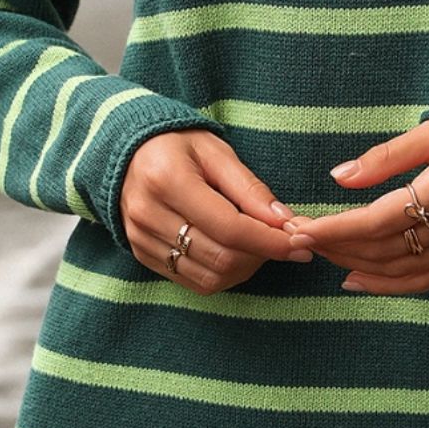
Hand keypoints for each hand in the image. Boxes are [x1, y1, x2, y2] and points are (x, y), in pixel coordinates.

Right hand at [119, 128, 313, 292]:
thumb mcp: (217, 153)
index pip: (230, 228)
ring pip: (210, 277)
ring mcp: (142, 239)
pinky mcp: (142, 255)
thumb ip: (250, 189)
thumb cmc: (179, 146)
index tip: (301, 243)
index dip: (271, 242)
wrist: (127, 152)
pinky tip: (235, 254)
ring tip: (259, 245)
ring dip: (246, 268)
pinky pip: (193, 282)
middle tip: (284, 241)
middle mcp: (149, 215)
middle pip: (221, 258)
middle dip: (262, 255)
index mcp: (168, 180)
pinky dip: (224, 275)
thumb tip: (286, 222)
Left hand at [278, 120, 428, 293]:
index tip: (303, 228)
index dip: (339, 227)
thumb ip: (386, 157)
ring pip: (401, 268)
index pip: (381, 217)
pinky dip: (387, 285)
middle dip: (338, 246)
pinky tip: (356, 279)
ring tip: (321, 254)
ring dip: (355, 265)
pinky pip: (424, 280)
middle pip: (386, 247)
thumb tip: (339, 176)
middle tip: (301, 238)